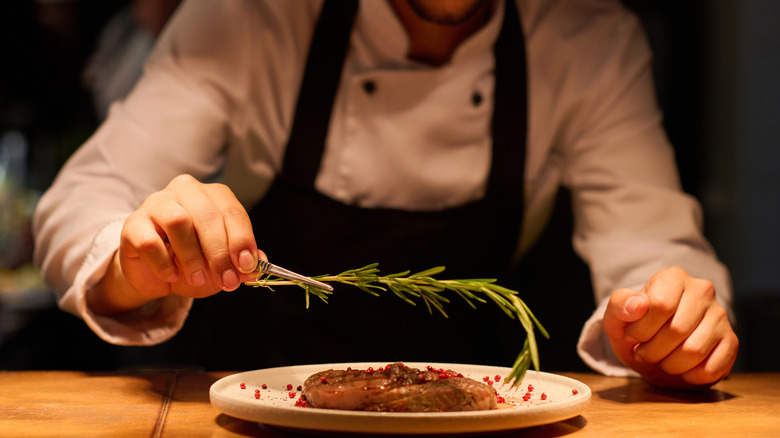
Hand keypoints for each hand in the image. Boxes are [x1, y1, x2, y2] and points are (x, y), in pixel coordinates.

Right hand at [88, 174, 263, 313]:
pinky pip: (150, 241)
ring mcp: (157, 203)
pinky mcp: (133, 223)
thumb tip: (257, 266)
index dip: (242, 240)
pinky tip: (172, 275)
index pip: (233, 211)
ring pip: (179, 222)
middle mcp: (186, 191)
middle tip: (226, 281)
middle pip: (207, 216)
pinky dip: (164, 263)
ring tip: (198, 279)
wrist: (154, 274)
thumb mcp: (222, 265)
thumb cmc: (192, 262)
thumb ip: (241, 262)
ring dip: (192, 257)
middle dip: (220, 253)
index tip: (246, 266)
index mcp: (213, 195)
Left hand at [603, 266, 737, 389]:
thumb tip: (638, 304)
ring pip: (694, 351)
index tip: (634, 335)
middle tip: (645, 352)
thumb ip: (619, 306)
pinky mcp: (731, 340)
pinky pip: (713, 368)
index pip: (660, 305)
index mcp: (672, 277)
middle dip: (653, 351)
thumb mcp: (617, 318)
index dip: (642, 329)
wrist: (655, 348)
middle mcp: (702, 290)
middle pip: (677, 330)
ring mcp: (720, 315)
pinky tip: (682, 368)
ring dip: (670, 365)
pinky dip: (691, 376)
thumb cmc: (636, 329)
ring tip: (662, 359)